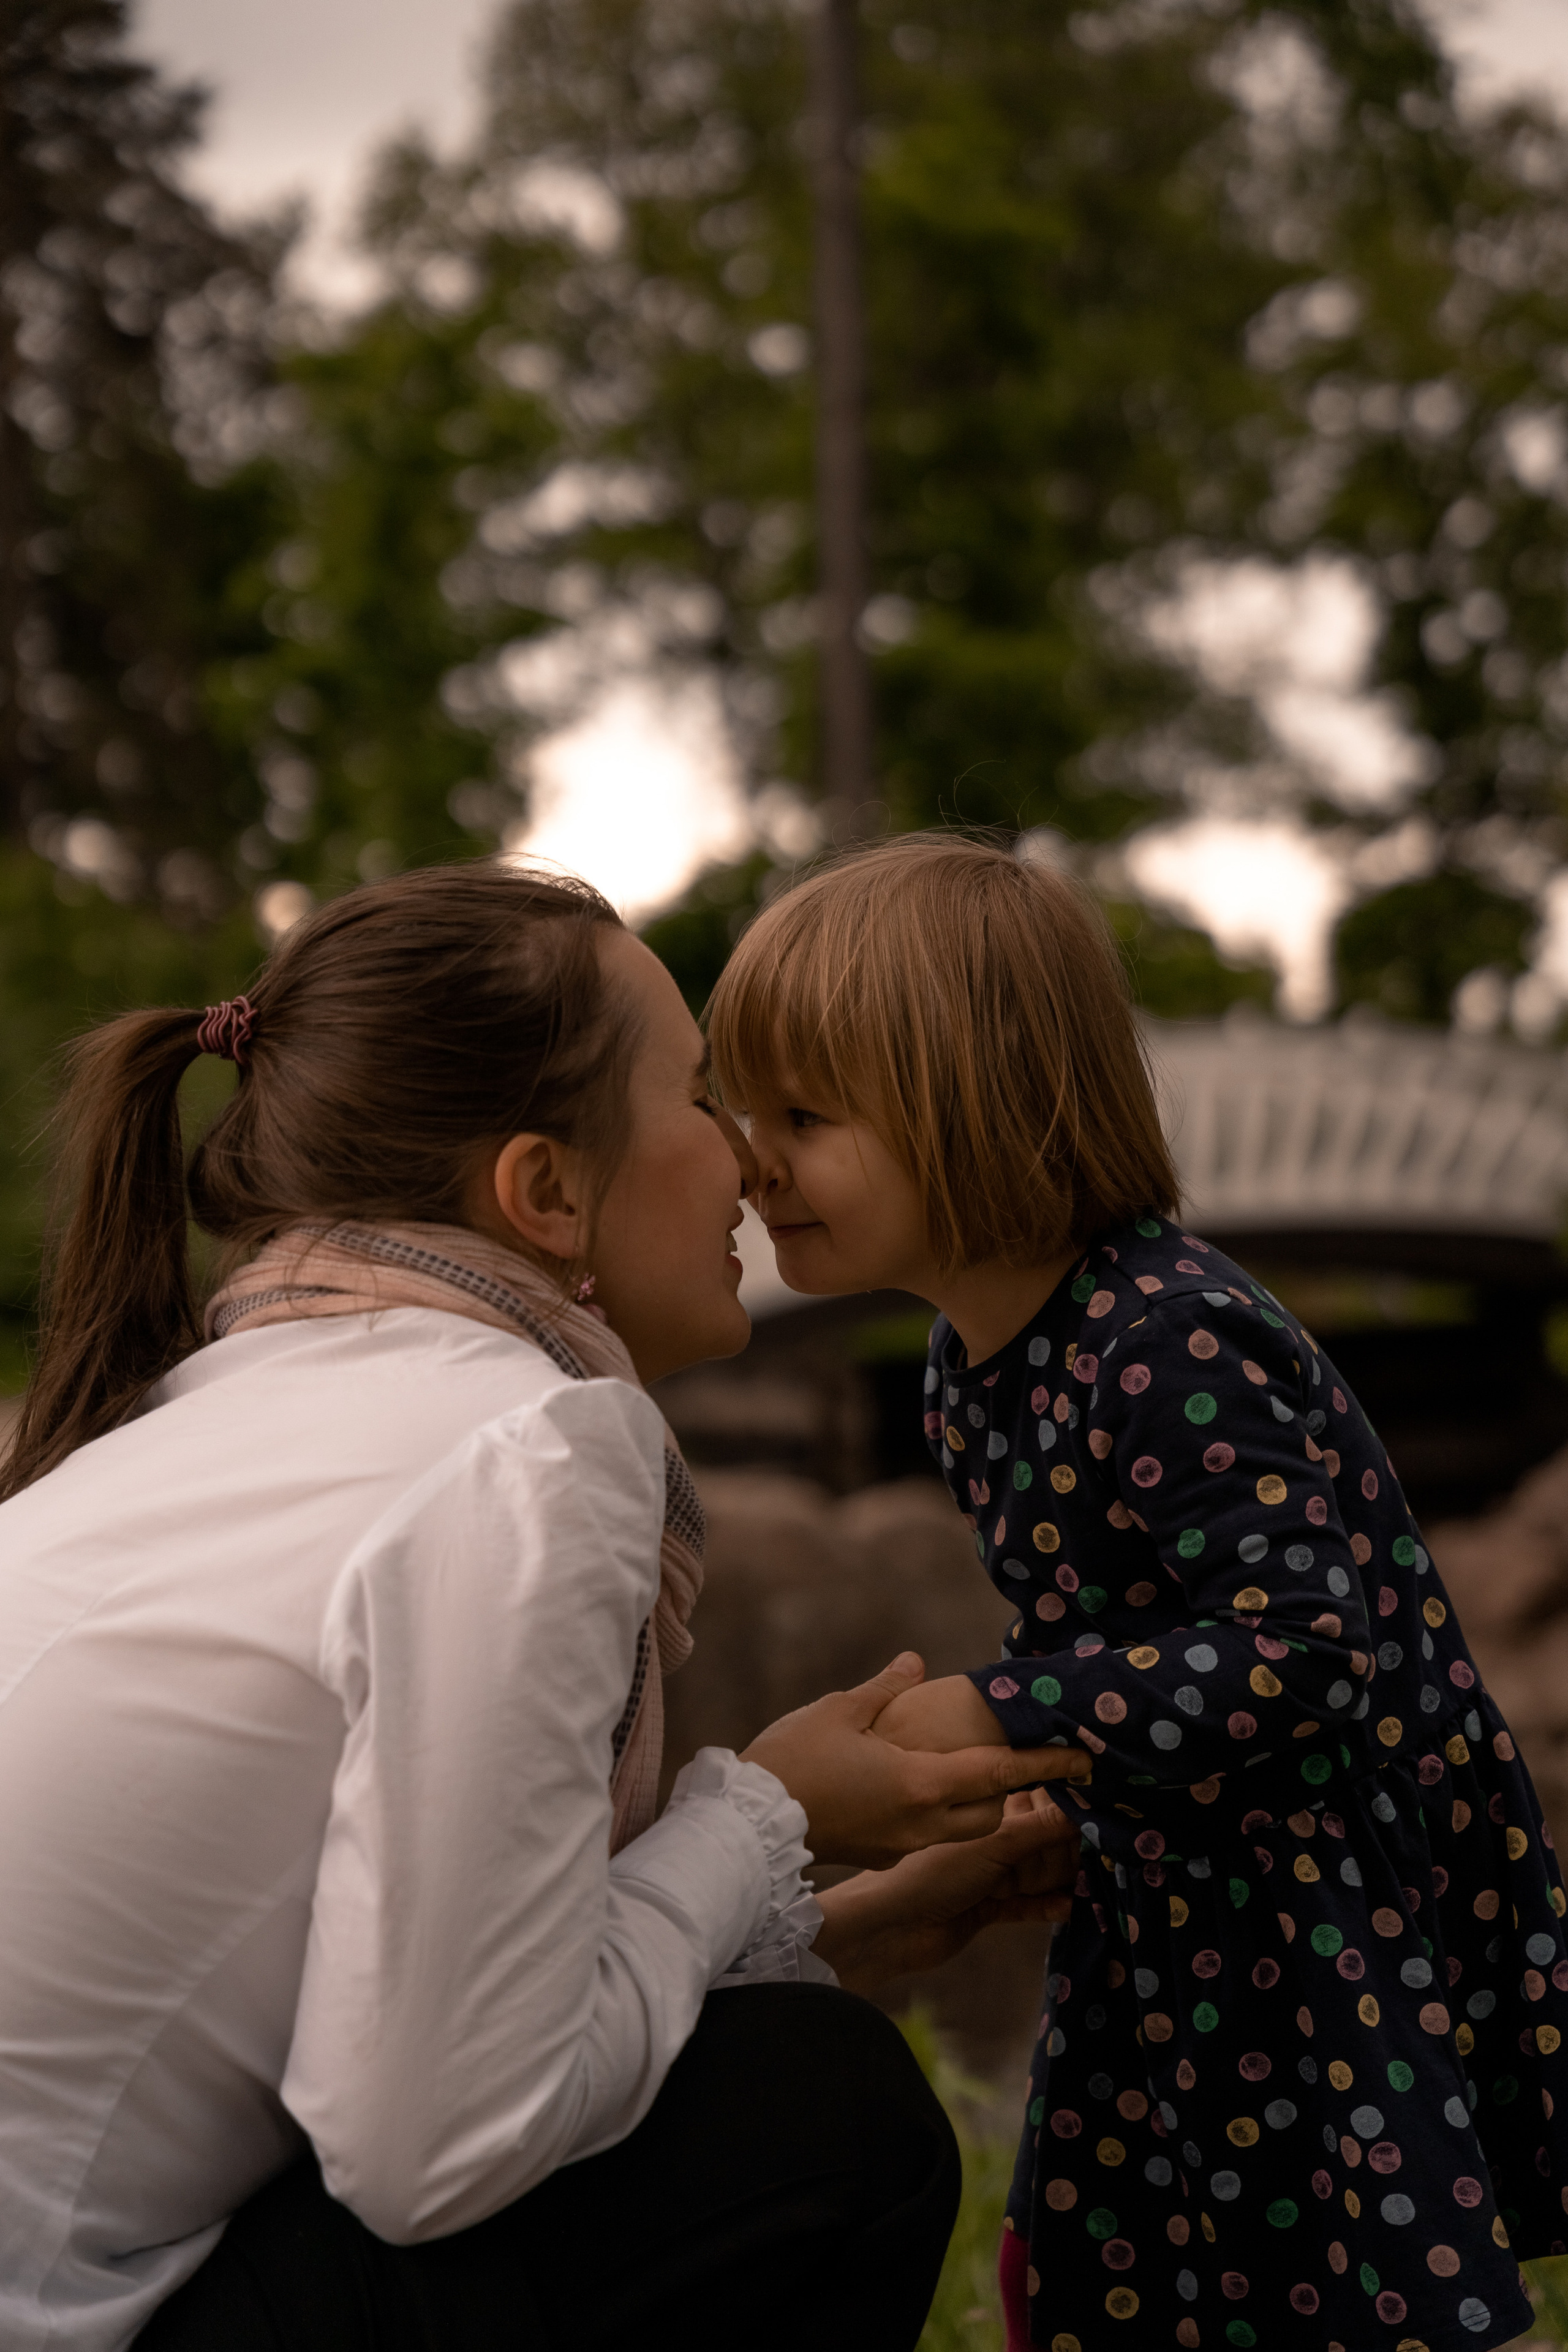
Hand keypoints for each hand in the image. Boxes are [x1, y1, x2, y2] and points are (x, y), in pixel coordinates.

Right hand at [741, 1652, 1092, 1867]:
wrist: (746, 1827)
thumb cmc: (793, 1761)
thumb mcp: (840, 1709)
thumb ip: (886, 1687)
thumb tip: (916, 1661)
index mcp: (920, 1783)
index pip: (1000, 1772)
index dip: (1045, 1763)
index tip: (1083, 1757)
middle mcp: (920, 1823)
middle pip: (989, 1810)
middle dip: (1010, 1788)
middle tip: (1020, 1758)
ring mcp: (900, 1845)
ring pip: (960, 1828)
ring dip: (974, 1804)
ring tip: (970, 1771)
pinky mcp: (879, 1855)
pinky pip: (926, 1836)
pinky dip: (936, 1815)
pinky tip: (912, 1789)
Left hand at [810, 1789, 1080, 1993]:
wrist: (892, 1929)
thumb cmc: (932, 1872)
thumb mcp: (993, 1846)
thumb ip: (1041, 1828)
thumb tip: (1088, 1807)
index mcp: (990, 1807)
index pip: (1044, 1798)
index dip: (1070, 1809)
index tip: (1101, 1814)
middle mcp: (994, 1834)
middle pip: (1051, 1839)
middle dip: (1065, 1852)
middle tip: (1075, 1861)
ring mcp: (994, 1870)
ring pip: (1045, 1872)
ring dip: (1058, 1880)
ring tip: (1069, 1887)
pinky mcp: (993, 1905)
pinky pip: (1032, 1904)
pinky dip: (1048, 1906)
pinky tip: (1066, 1907)